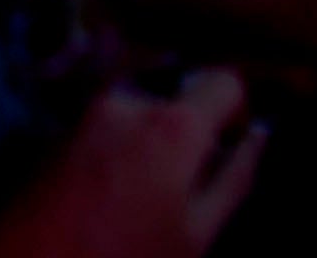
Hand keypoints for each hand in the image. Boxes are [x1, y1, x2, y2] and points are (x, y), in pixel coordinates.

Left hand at [0, 68, 261, 257]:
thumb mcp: (197, 234)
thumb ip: (235, 178)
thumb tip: (260, 137)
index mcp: (172, 125)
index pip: (224, 81)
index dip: (236, 111)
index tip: (231, 145)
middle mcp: (126, 102)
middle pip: (179, 94)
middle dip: (190, 129)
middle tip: (185, 185)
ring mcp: (84, 112)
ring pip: (141, 109)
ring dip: (152, 138)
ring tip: (142, 196)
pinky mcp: (56, 127)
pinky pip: (105, 123)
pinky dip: (118, 146)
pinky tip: (111, 195)